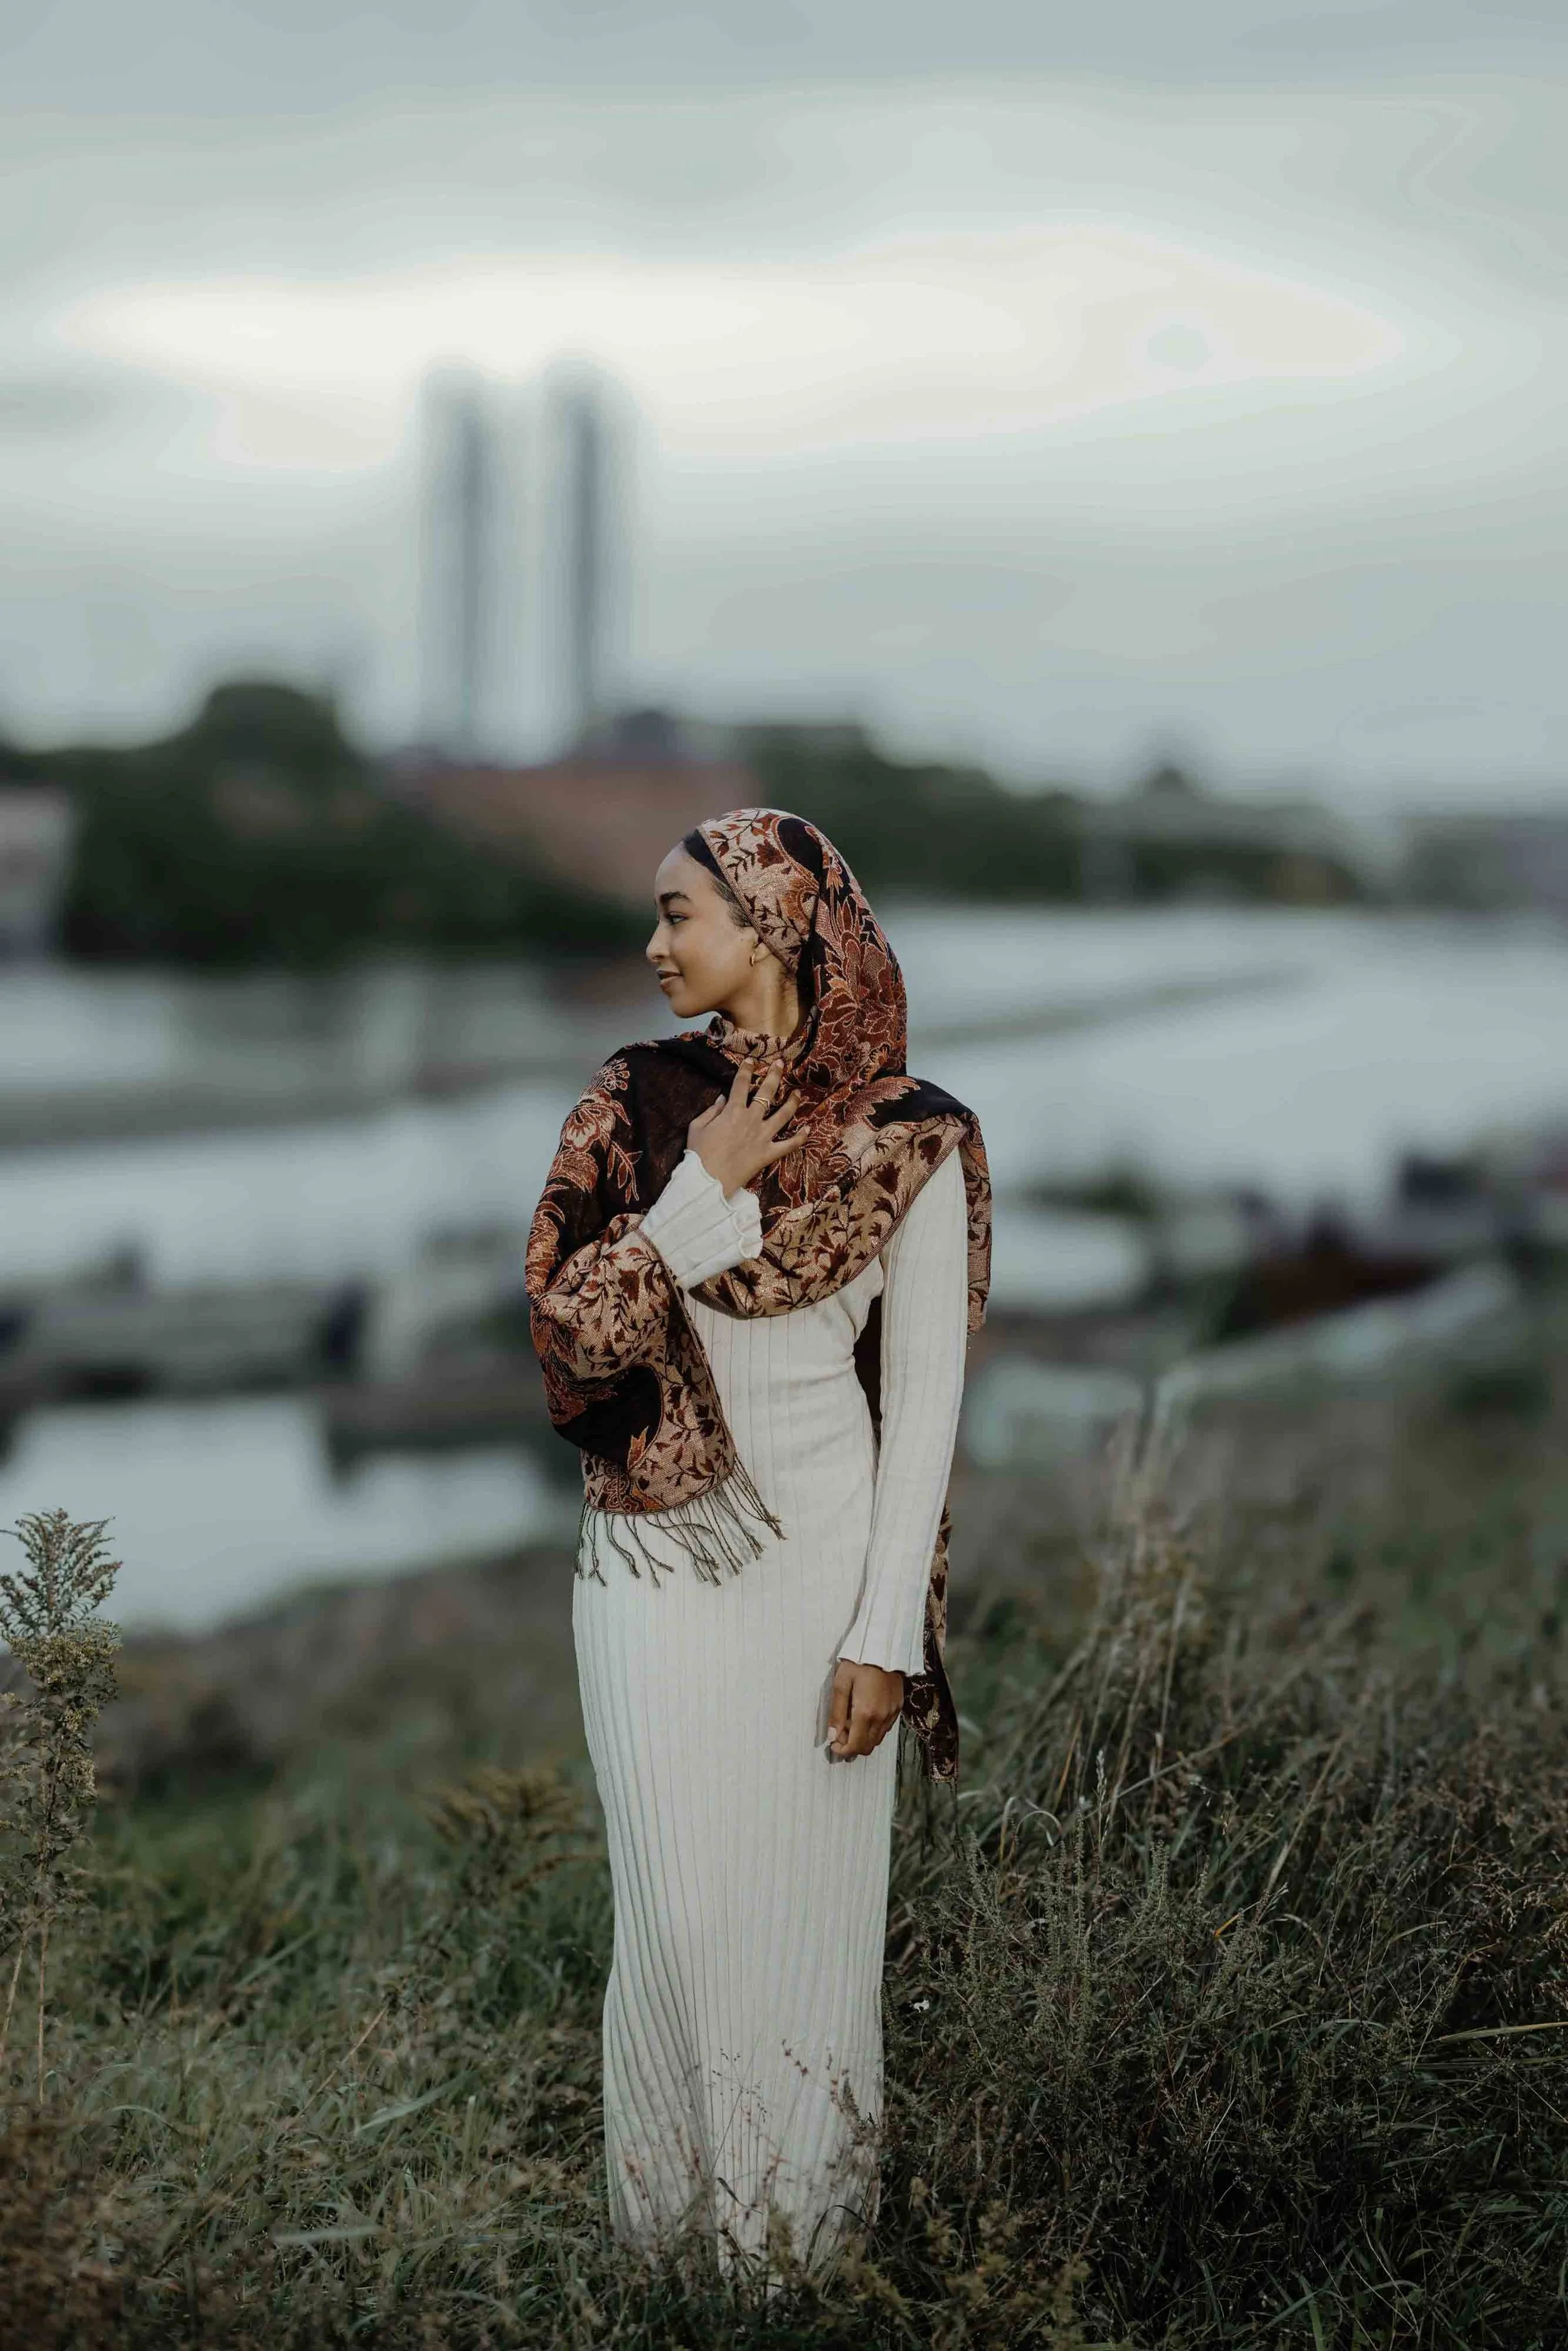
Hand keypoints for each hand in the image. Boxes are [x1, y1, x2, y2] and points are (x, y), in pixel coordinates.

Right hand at [687, 1047, 805, 1196]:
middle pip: (767, 1092)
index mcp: (732, 1111)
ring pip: (783, 1114)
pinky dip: (800, 1138)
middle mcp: (751, 1119)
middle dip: (775, 1075)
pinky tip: (808, 1130)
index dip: (746, 1070)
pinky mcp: (768, 1153)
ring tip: (798, 1092)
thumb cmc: (699, 1154)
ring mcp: (762, 1136)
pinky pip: (788, 1145)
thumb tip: (722, 1098)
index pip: (741, 1084)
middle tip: (781, 1064)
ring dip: (792, 1102)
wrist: (708, 1181)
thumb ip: (711, 1111)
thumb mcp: (697, 1127)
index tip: (751, 1061)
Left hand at [826, 1660, 903, 1760]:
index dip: (842, 1751)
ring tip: (851, 1724)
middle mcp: (881, 1717)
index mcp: (865, 1713)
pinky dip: (874, 1730)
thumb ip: (837, 1713)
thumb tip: (832, 1736)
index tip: (833, 1745)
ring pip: (877, 1740)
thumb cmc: (859, 1662)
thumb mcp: (841, 1684)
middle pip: (867, 1747)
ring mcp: (892, 1713)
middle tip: (840, 1735)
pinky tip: (865, 1717)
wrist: (884, 1647)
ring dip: (863, 1739)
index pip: (855, 1746)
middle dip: (852, 1747)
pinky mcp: (898, 1708)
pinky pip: (885, 1729)